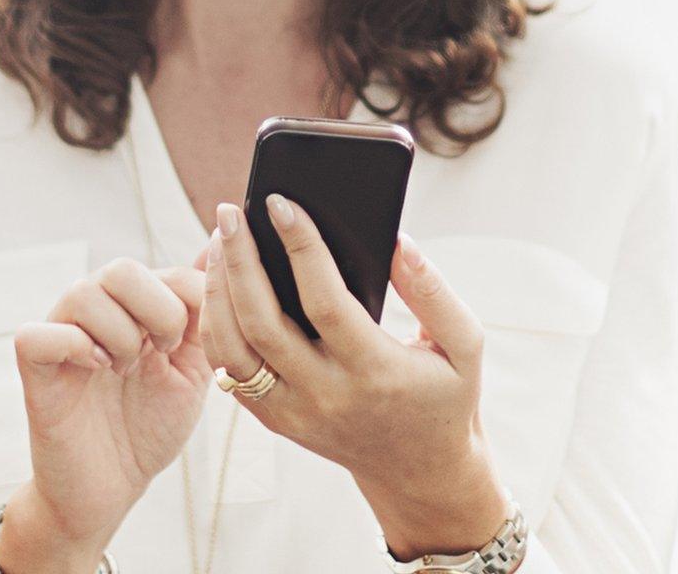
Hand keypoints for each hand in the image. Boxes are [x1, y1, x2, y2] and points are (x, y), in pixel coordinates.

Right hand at [0, 257, 209, 572]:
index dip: (190, 305)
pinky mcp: (34, 368)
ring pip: (83, 294)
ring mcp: (59, 334)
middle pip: (121, 270)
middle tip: (158, 354)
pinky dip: (74, 348)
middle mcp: (91, 311)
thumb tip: (220, 242)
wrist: (112, 487)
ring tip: (124, 370)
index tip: (188, 348)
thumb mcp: (192, 367)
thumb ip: (204, 310)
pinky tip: (95, 371)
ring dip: (119, 337)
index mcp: (130, 307)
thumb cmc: (148, 427)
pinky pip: (39, 335)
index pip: (165, 270)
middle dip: (157, 313)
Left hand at [202, 200, 509, 559]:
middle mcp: (326, 396)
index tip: (281, 204)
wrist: (420, 472)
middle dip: (239, 261)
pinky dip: (215, 323)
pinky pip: (229, 369)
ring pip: (232, 348)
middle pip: (262, 323)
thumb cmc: (443, 396)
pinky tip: (218, 283)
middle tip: (230, 213)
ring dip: (216, 291)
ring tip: (219, 242)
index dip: (301, 248)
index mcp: (375, 373)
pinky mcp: (273, 419)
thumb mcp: (462, 347)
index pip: (325, 302)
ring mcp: (292, 413)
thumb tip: (396, 241)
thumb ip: (433, 293)